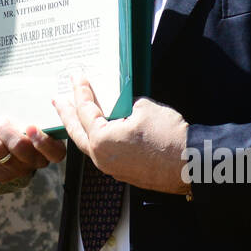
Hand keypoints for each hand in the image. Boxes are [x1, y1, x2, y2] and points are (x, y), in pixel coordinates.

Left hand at [0, 118, 64, 182]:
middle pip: (19, 146)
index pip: (54, 152)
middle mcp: (33, 163)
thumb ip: (31, 115)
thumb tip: (22, 101)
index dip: (42, 140)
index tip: (30, 126)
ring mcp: (14, 171)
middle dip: (4, 128)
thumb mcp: (30, 121)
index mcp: (49, 150)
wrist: (3, 150)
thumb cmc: (21, 130)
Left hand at [54, 75, 189, 193]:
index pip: (85, 111)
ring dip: (81, 128)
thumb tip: (119, 105)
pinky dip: (97, 139)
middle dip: (66, 114)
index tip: (76, 78)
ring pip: (89, 145)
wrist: (193, 164)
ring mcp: (112, 169)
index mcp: (101, 141)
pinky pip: (103, 152)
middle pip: (77, 132)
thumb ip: (124, 104)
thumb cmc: (170, 137)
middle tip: (58, 100)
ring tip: (74, 114)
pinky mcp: (124, 173)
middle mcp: (102, 158)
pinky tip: (99, 130)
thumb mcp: (144, 108)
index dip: (80, 91)